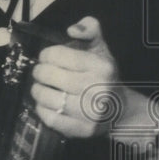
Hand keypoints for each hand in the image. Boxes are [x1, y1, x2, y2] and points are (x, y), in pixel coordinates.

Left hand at [30, 16, 119, 138]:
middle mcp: (97, 89)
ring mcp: (90, 112)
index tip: (47, 57)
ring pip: (45, 96)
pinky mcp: (82, 130)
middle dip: (39, 71)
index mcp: (102, 66)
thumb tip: (72, 30)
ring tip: (41, 87)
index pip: (57, 54)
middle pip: (47, 74)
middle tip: (42, 73)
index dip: (46, 54)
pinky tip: (46, 103)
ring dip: (37, 90)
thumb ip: (89, 29)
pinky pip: (49, 117)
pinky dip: (41, 109)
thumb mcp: (100, 48)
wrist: (121, 110)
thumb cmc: (104, 75)